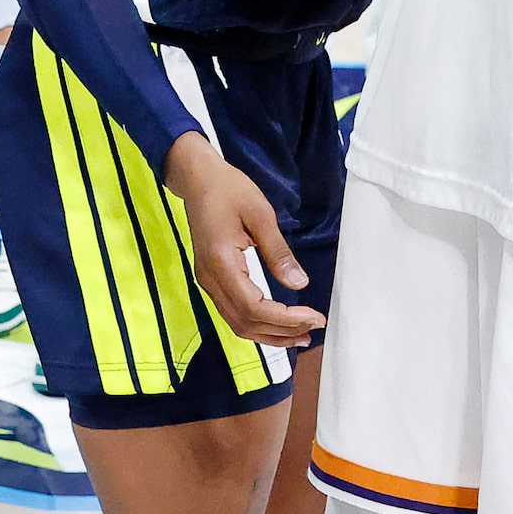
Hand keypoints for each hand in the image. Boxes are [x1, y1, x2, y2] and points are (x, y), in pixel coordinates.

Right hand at [164, 133, 322, 348]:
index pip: (254, 308)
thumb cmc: (229, 190)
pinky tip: (277, 322)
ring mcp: (207, 282)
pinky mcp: (211, 279)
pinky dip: (257, 323)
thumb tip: (300, 284)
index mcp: (221, 264)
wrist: (198, 179)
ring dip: (268, 334)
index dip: (286, 319)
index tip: (314, 317)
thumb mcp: (261, 214)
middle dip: (280, 332)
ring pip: (237, 324)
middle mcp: (210, 280)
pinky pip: (233, 313)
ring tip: (299, 334)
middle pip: (244, 324)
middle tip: (313, 329)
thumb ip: (278, 252)